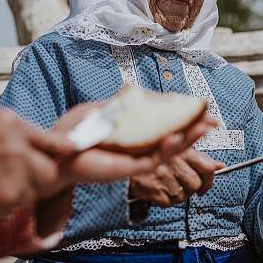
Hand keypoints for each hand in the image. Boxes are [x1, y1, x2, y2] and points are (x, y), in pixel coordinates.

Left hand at [49, 103, 218, 188]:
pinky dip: (165, 150)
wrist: (49, 150)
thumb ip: (121, 103)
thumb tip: (137, 93)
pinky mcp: (124, 169)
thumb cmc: (71, 132)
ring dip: (186, 140)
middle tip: (213, 120)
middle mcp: (136, 148)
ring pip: (166, 151)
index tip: (202, 109)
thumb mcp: (100, 109)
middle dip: (193, 130)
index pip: (165, 125)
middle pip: (172, 138)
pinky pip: (150, 161)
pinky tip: (176, 138)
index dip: (184, 118)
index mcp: (133, 134)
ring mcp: (132, 159)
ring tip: (205, 128)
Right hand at [128, 149, 223, 206]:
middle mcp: (173, 162)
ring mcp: (162, 176)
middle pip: (196, 184)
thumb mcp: (178, 147)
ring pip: (183, 196)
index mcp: (182, 149)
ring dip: (178, 194)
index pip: (208, 168)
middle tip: (183, 184)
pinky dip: (165, 199)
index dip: (210, 180)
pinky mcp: (152, 189)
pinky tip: (159, 189)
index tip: (205, 184)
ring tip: (169, 185)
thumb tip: (220, 166)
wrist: (124, 158)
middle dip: (192, 188)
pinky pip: (168, 202)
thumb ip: (200, 157)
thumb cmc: (154, 152)